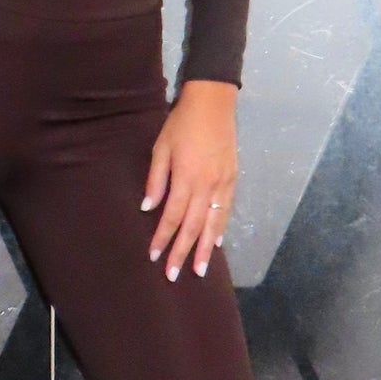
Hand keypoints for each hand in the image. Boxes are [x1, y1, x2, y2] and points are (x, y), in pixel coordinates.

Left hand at [143, 80, 238, 279]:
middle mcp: (206, 186)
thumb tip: (148, 207)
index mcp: (186, 178)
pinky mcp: (232, 179)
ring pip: (212, 223)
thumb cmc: (181, 124)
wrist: (213, 103)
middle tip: (175, 275)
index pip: (172, 216)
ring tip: (199, 270)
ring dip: (204, 249)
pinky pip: (226, 210)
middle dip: (182, 252)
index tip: (154, 256)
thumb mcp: (161, 147)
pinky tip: (215, 243)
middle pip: (192, 226)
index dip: (163, 238)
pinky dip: (220, 228)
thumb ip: (156, 179)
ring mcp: (222, 184)